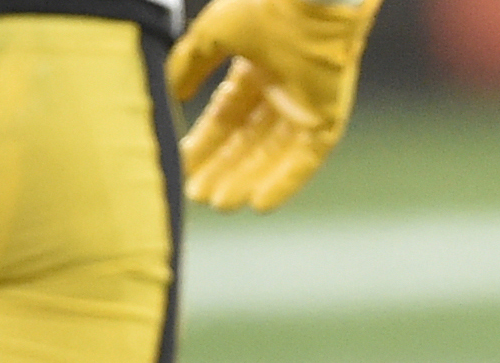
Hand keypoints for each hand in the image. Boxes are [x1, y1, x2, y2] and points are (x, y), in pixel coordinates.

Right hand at [167, 0, 383, 212]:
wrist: (305, 0)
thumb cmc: (260, 6)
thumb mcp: (212, 36)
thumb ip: (190, 65)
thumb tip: (170, 93)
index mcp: (256, 69)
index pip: (227, 116)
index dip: (206, 142)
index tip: (183, 165)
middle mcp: (281, 90)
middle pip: (248, 141)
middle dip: (223, 167)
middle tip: (197, 195)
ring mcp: (306, 106)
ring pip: (273, 154)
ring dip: (247, 179)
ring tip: (220, 204)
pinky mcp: (328, 119)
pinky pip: (306, 159)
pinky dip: (284, 181)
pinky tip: (259, 205)